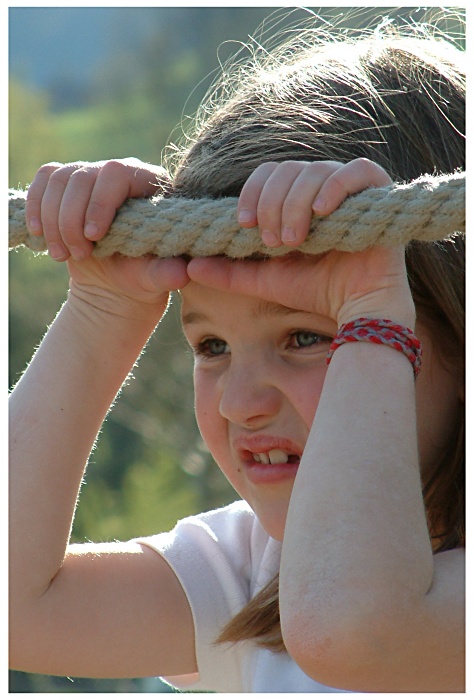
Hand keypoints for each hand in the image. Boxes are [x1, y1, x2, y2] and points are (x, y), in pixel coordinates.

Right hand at [25, 159, 189, 312]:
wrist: (118, 283)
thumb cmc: (143, 276)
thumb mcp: (157, 277)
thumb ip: (167, 273)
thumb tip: (181, 274)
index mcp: (149, 184)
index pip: (118, 174)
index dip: (100, 203)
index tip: (94, 237)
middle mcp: (119, 173)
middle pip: (83, 176)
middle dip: (73, 219)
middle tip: (80, 255)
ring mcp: (91, 176)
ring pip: (59, 180)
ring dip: (53, 220)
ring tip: (62, 255)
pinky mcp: (67, 187)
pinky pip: (44, 181)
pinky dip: (36, 207)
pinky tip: (39, 234)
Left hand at [188, 159, 414, 326]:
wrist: (355, 310)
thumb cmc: (314, 291)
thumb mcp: (263, 280)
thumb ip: (229, 272)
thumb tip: (189, 266)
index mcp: (296, 199)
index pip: (268, 173)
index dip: (252, 192)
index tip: (243, 224)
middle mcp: (322, 188)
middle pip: (288, 169)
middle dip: (272, 204)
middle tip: (271, 242)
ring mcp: (351, 190)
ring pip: (316, 171)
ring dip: (296, 204)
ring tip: (293, 240)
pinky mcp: (379, 194)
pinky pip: (359, 171)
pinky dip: (336, 186)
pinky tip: (321, 212)